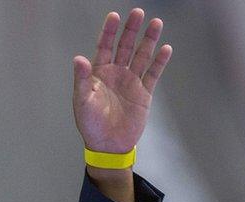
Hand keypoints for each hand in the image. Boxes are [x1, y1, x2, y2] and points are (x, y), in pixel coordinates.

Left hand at [73, 8, 171, 152]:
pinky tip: (165, 48)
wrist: (108, 145)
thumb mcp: (82, 102)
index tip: (114, 16)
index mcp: (98, 74)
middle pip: (125, 47)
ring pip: (141, 56)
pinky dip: (159, 62)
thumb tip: (78, 59)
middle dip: (131, 30)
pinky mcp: (144, 93)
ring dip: (148, 40)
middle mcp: (115, 74)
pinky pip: (153, 74)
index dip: (108, 32)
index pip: (104, 47)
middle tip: (138, 12)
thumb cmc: (90, 124)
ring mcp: (131, 82)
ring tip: (156, 23)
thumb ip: (81, 80)